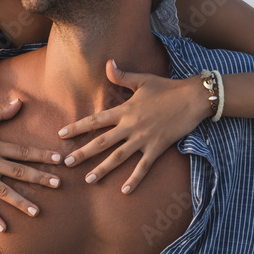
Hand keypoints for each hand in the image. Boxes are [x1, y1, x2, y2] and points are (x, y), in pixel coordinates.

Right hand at [0, 100, 62, 230]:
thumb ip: (0, 113)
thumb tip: (19, 100)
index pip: (23, 151)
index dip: (42, 155)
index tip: (59, 159)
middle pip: (19, 172)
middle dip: (40, 178)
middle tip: (58, 184)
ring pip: (4, 192)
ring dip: (21, 202)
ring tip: (37, 211)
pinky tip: (4, 228)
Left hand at [58, 60, 211, 192]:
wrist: (192, 98)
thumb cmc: (167, 87)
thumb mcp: (142, 80)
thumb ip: (122, 76)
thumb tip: (108, 63)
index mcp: (125, 110)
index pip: (95, 120)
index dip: (77, 127)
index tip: (61, 134)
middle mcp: (130, 126)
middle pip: (102, 142)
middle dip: (83, 153)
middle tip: (66, 163)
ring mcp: (143, 138)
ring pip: (118, 157)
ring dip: (102, 169)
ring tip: (88, 180)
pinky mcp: (157, 147)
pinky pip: (143, 166)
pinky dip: (134, 179)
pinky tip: (124, 190)